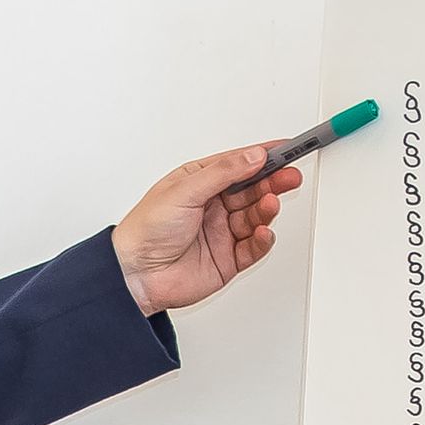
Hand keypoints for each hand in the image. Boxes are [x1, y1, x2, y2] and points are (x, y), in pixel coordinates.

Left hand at [114, 144, 301, 316]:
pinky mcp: (227, 258)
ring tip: (269, 204)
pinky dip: (262, 240)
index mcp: (200, 182)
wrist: (135, 275)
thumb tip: (252, 156)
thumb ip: (222, 173)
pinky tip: (262, 232)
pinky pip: (253, 247)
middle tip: (290, 176)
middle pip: (253, 189)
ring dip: (267, 209)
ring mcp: (221, 232)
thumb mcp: (183, 191)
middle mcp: (213, 206)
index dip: (264, 156)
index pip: (239, 164)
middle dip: (273, 182)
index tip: (288, 148)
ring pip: (255, 216)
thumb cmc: (145, 230)